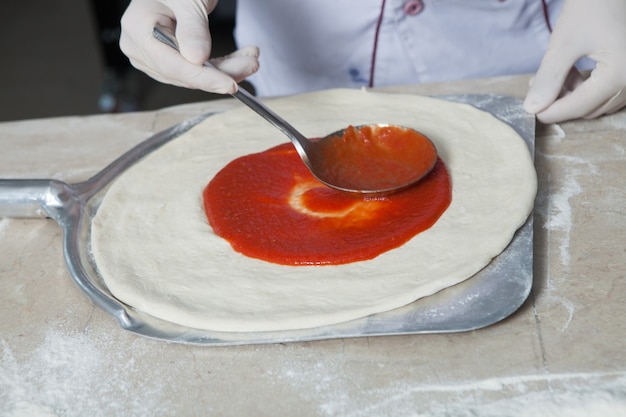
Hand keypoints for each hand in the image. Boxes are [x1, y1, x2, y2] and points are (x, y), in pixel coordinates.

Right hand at [119, 0, 258, 93]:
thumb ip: (192, 27)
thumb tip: (197, 59)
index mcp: (137, 30)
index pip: (172, 65)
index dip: (203, 78)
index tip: (230, 84)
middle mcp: (141, 47)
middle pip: (185, 73)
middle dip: (222, 72)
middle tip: (251, 64)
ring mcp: (154, 56)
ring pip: (195, 75)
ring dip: (227, 69)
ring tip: (250, 59)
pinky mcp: (169, 59)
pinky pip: (197, 69)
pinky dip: (221, 65)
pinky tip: (241, 59)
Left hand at [524, 0, 625, 122]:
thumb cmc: (593, 6)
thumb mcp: (564, 43)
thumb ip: (548, 78)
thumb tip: (532, 108)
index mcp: (620, 75)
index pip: (579, 107)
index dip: (551, 112)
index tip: (530, 111)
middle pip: (590, 108)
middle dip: (561, 102)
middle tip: (537, 89)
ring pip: (598, 101)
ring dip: (573, 95)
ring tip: (552, 76)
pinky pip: (608, 89)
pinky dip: (588, 87)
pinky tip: (570, 71)